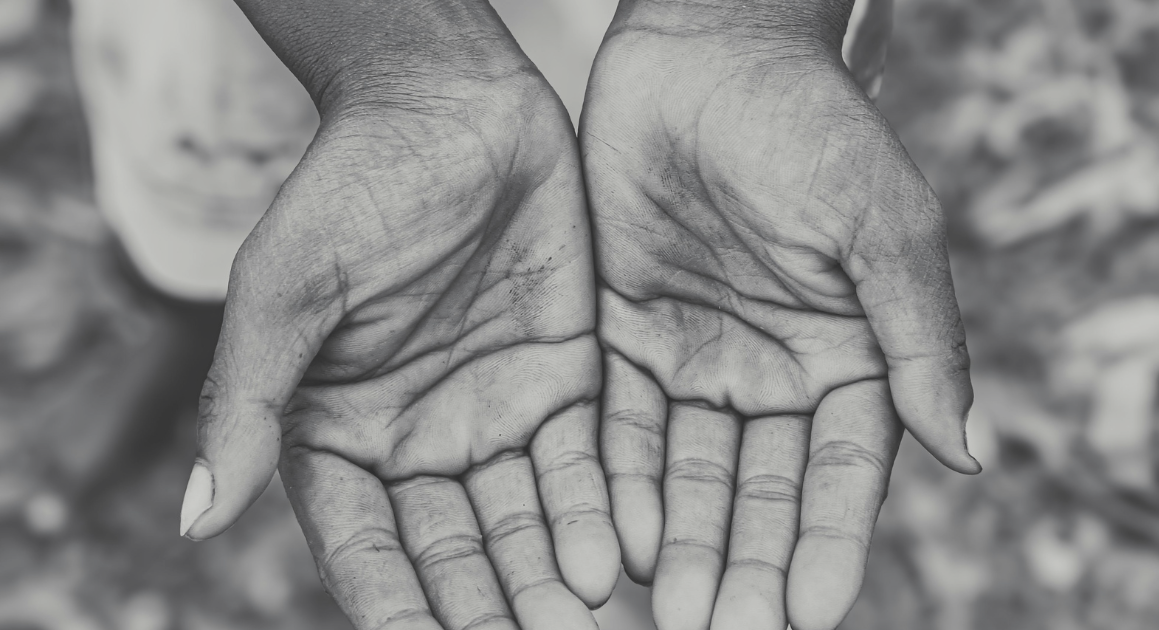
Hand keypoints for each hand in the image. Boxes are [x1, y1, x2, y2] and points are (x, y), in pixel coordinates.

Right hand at [179, 30, 618, 629]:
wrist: (449, 104)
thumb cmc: (348, 185)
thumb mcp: (286, 290)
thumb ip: (249, 400)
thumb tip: (192, 520)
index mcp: (340, 435)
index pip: (363, 547)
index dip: (392, 607)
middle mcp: (421, 440)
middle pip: (453, 552)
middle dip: (486, 608)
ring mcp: (496, 414)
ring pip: (523, 520)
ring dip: (547, 578)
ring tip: (576, 622)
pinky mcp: (565, 380)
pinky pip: (583, 461)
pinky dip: (596, 511)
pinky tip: (616, 559)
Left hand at [581, 3, 977, 629]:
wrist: (703, 52)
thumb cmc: (809, 126)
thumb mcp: (879, 227)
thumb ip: (919, 338)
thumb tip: (972, 454)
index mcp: (849, 354)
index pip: (841, 471)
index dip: (827, 541)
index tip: (810, 612)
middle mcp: (772, 370)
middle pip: (760, 490)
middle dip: (746, 562)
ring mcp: (696, 357)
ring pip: (691, 472)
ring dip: (683, 541)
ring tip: (673, 609)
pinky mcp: (626, 335)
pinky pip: (622, 425)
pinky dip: (622, 482)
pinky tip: (618, 538)